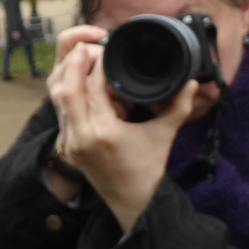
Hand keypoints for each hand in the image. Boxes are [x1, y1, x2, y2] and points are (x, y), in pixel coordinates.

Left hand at [46, 33, 200, 231]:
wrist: (132, 202)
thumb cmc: (148, 170)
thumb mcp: (165, 135)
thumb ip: (179, 106)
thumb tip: (191, 82)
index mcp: (103, 131)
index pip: (93, 86)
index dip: (99, 63)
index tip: (110, 49)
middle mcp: (80, 135)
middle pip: (66, 87)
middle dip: (76, 61)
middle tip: (91, 45)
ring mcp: (70, 141)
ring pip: (57, 97)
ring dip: (68, 75)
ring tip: (84, 59)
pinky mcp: (67, 144)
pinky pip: (61, 111)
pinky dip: (69, 92)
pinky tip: (82, 82)